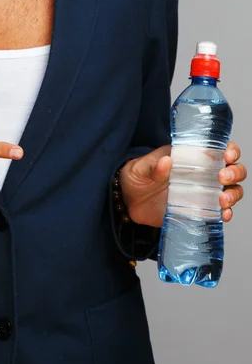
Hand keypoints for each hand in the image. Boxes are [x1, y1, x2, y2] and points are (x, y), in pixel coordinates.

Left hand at [120, 142, 245, 227]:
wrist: (128, 203)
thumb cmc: (135, 177)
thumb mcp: (139, 168)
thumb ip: (152, 166)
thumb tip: (166, 162)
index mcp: (190, 156)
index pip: (218, 149)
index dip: (230, 150)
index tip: (228, 156)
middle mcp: (201, 173)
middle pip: (232, 170)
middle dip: (235, 172)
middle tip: (223, 178)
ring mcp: (202, 192)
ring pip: (232, 190)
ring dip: (234, 194)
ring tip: (222, 200)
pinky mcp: (198, 210)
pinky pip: (219, 212)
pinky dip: (226, 213)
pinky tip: (223, 215)